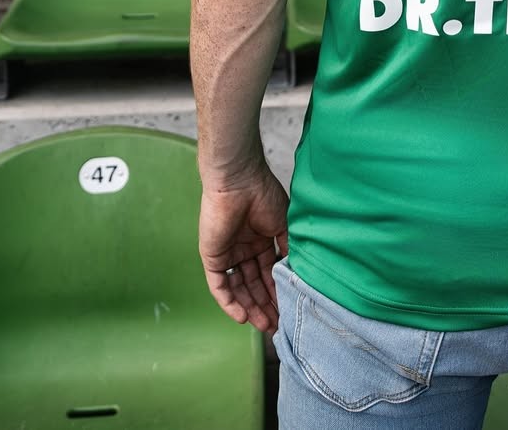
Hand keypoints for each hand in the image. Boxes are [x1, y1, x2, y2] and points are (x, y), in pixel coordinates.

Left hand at [199, 165, 288, 334]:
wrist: (238, 182)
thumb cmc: (263, 195)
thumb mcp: (283, 224)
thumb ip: (288, 248)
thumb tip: (295, 274)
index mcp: (261, 239)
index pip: (269, 272)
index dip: (278, 291)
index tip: (288, 310)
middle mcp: (244, 249)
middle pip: (254, 284)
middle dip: (265, 305)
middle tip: (276, 326)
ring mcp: (228, 254)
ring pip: (238, 288)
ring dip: (250, 307)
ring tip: (263, 326)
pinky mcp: (212, 257)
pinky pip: (220, 285)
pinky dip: (230, 302)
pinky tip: (243, 316)